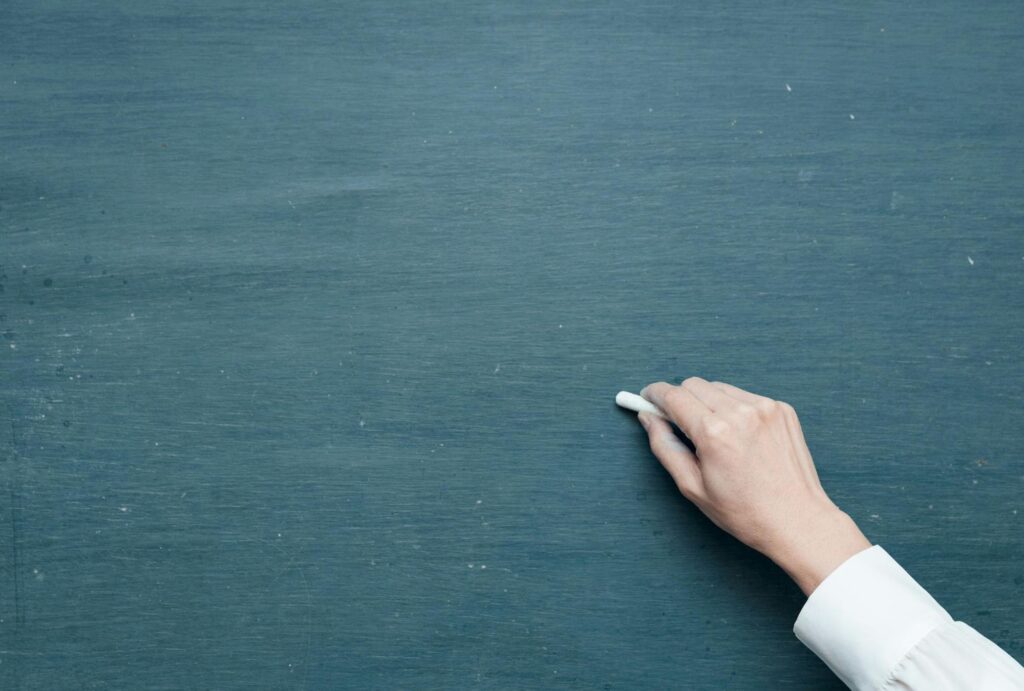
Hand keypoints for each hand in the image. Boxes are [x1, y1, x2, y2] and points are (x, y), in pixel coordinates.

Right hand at [637, 377, 870, 595]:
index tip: (647, 398)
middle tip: (678, 422)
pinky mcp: (782, 409)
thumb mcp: (692, 486)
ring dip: (707, 402)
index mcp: (714, 432)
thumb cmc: (744, 511)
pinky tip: (739, 436)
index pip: (673, 395)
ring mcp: (764, 407)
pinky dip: (734, 408)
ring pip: (719, 387)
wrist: (798, 520)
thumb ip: (665, 446)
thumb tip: (649, 418)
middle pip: (694, 385)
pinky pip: (744, 396)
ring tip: (713, 434)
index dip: (654, 394)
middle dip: (680, 399)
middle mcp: (740, 412)